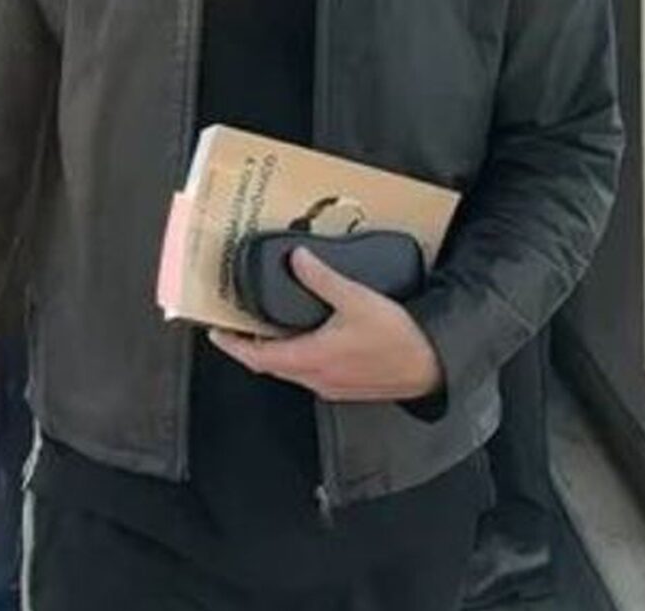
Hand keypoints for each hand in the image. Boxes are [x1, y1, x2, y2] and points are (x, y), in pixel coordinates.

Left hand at [210, 246, 443, 401]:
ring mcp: (329, 386)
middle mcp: (314, 378)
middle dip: (249, 347)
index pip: (257, 357)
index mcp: (310, 359)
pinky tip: (305, 338)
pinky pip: (308, 373)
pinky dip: (296, 356)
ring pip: (289, 370)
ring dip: (273, 352)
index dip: (232, 345)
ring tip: (266, 328)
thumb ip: (322, 278)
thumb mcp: (356, 299)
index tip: (215, 333)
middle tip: (236, 327)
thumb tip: (298, 259)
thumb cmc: (396, 338)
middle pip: (269, 365)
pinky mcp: (344, 386)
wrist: (429, 365)